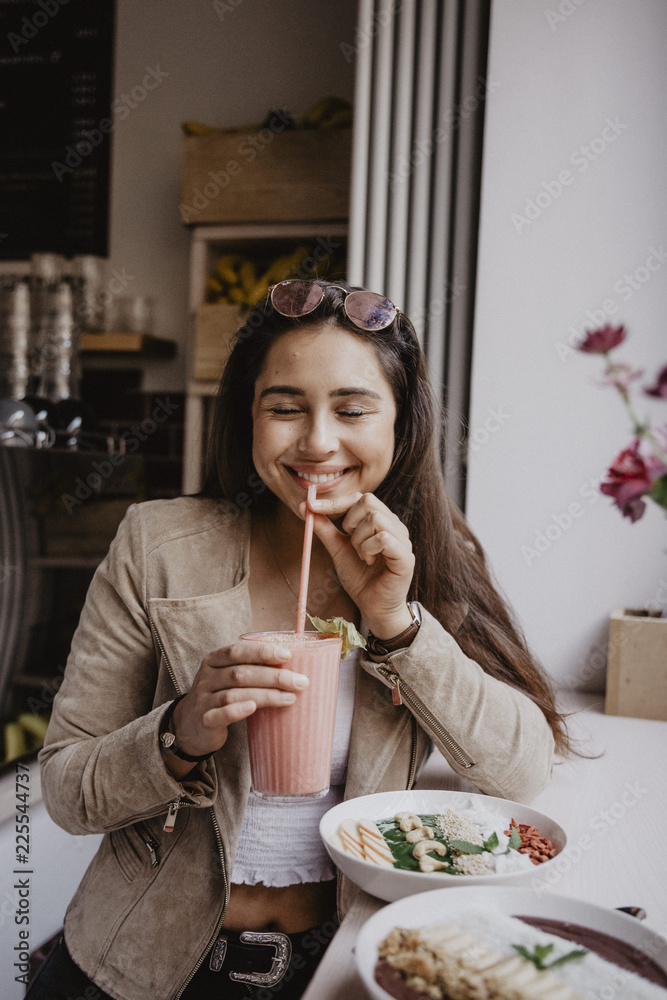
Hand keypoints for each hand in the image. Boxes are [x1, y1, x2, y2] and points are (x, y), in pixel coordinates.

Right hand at [170, 641, 309, 759]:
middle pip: (241, 673)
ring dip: (266, 695)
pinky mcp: (205, 721)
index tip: (287, 655)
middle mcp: (206, 677)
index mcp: (213, 661)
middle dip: (274, 676)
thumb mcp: (228, 677)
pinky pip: (220, 714)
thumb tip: (293, 667)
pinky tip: (252, 708)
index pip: (236, 651)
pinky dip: (237, 710)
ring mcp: (203, 699)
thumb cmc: (220, 696)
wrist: (191, 726)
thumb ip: (251, 669)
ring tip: (290, 698)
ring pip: (235, 694)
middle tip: (300, 682)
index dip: (262, 652)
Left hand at [300, 492, 414, 638]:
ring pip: (375, 518)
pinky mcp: (405, 556)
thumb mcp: (338, 549)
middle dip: (350, 522)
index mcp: (380, 521)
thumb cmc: (360, 578)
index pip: (360, 498)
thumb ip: (325, 528)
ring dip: (359, 539)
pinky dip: (368, 548)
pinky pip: (384, 538)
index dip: (335, 502)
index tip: (310, 507)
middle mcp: (394, 525)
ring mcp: (402, 539)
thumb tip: (304, 506)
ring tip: (361, 556)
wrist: (373, 607)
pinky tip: (368, 561)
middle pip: (369, 501)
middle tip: (350, 542)